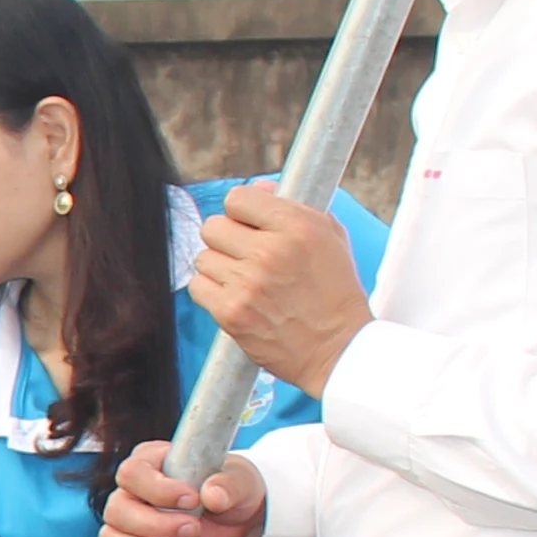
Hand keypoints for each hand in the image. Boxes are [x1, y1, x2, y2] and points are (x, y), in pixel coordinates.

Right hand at [99, 443, 264, 536]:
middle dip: (155, 525)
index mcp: (151, 462)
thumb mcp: (239, 482)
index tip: (192, 499)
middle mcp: (132, 490)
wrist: (235, 518)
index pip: (133, 473)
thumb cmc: (231, 489)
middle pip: (118, 509)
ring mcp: (128, 521)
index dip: (157, 489)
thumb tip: (212, 495)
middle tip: (193, 529)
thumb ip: (229, 485)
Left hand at [183, 185, 370, 392]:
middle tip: (245, 257)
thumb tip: (259, 187)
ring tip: (245, 282)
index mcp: (297, 226)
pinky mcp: (231, 311)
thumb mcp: (330, 237)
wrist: (339, 349)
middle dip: (227, 240)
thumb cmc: (336, 292)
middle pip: (213, 226)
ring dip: (219, 268)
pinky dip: (211, 292)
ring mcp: (248, 282)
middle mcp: (270, 250)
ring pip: (203, 257)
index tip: (250, 228)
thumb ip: (293, 207)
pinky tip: (235, 298)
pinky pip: (197, 286)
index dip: (242, 213)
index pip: (238, 198)